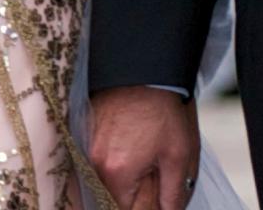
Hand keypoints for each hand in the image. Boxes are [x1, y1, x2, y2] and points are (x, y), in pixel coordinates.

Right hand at [90, 85, 199, 209]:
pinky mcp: (83, 131)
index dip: (146, 207)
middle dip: (134, 195)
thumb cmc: (164, 108)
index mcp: (116, 174)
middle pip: (111, 198)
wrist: (146, 66)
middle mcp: (93, 163)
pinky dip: (111, 161)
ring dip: (122, 179)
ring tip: (141, 156)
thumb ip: (173, 195)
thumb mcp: (179, 155)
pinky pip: (94, 160)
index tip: (157, 191)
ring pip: (102, 180)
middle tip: (151, 173)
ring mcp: (85, 146)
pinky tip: (128, 146)